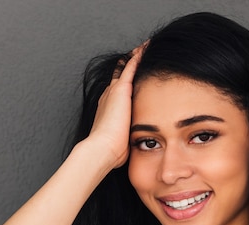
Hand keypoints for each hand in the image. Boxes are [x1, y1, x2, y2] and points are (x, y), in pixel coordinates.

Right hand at [88, 44, 145, 168]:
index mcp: (108, 110)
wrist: (103, 148)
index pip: (117, 94)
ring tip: (144, 49)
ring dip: (134, 59)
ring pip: (126, 69)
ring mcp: (114, 92)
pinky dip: (138, 57)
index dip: (124, 85)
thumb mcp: (120, 143)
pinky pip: (130, 66)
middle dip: (129, 68)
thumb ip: (127, 141)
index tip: (132, 81)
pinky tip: (145, 48)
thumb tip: (132, 149)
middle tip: (139, 58)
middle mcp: (109, 97)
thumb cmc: (111, 151)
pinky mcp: (121, 89)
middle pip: (120, 78)